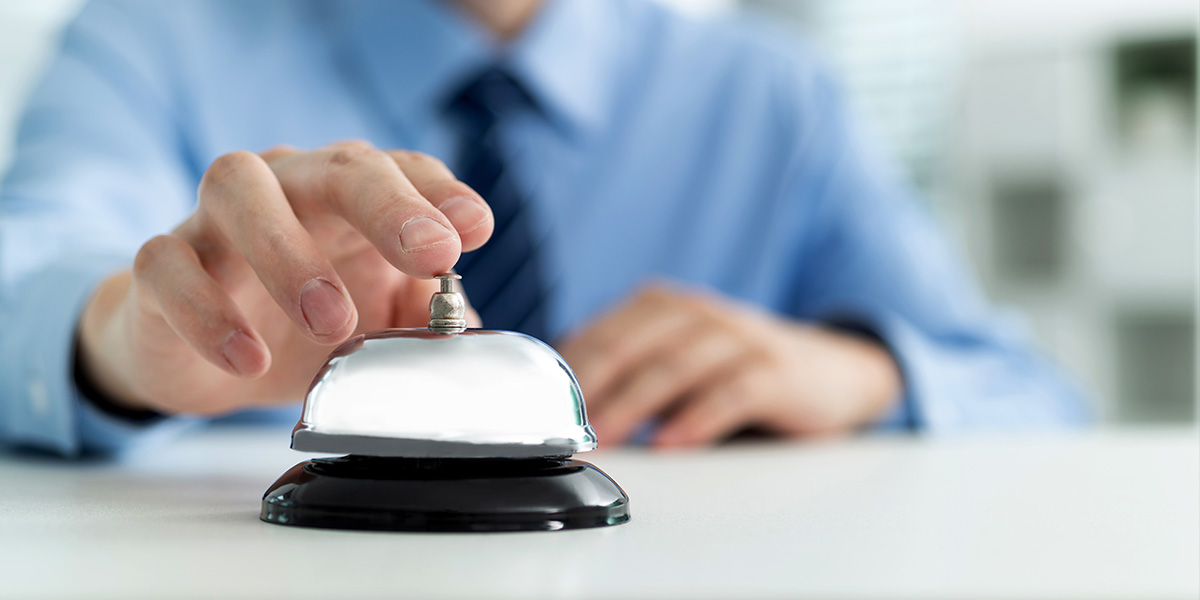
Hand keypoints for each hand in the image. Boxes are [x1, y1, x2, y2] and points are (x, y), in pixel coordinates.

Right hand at [77, 142, 491, 414]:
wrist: (201, 353)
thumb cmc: (303, 323)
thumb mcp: (376, 323)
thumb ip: (423, 321)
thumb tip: (468, 336)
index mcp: (350, 197)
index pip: (402, 170)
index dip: (439, 193)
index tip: (475, 228)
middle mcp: (287, 188)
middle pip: (335, 168)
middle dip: (388, 206)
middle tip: (430, 252)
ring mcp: (216, 218)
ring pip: (239, 191)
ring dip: (290, 253)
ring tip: (331, 320)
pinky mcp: (161, 265)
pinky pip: (168, 266)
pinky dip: (208, 312)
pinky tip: (249, 358)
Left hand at [558, 283, 901, 447]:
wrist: (833, 370)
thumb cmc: (737, 372)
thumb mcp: (676, 363)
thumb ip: (626, 375)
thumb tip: (559, 409)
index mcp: (661, 307)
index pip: (601, 335)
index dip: (567, 374)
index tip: (539, 411)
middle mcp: (697, 313)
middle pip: (631, 346)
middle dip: (591, 388)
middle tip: (563, 428)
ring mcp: (738, 336)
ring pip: (675, 366)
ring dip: (634, 404)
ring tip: (605, 438)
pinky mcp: (776, 370)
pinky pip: (732, 391)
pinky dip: (698, 418)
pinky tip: (672, 443)